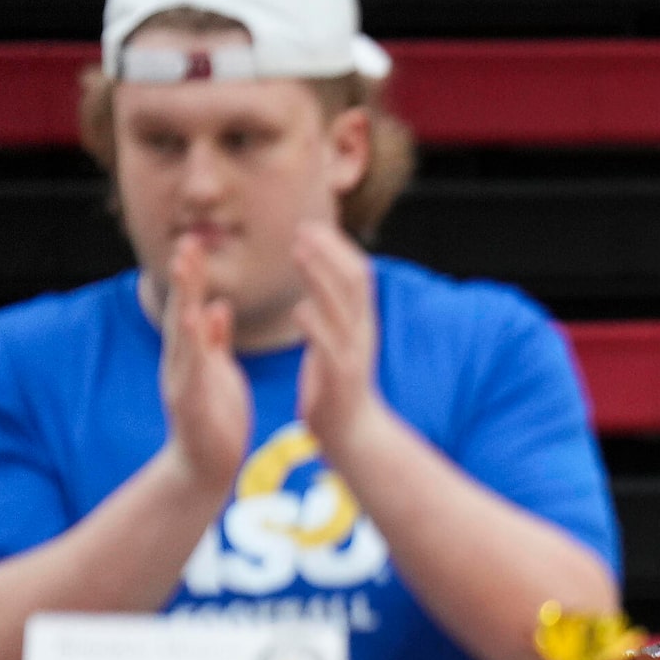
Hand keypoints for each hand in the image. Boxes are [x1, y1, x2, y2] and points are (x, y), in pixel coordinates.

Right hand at [158, 238, 249, 493]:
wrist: (206, 466)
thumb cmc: (216, 419)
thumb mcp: (219, 372)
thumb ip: (215, 341)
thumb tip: (216, 305)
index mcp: (192, 355)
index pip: (191, 307)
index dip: (193, 277)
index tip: (195, 242)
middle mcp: (182, 362)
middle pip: (181, 312)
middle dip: (185, 278)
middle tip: (187, 241)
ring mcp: (183, 381)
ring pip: (182, 334)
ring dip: (184, 300)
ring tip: (187, 269)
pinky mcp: (190, 402)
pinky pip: (192, 367)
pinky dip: (193, 343)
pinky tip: (194, 320)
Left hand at [293, 222, 386, 458]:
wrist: (352, 434)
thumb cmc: (337, 386)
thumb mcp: (339, 341)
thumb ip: (332, 312)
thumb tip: (318, 281)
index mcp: (360, 322)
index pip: (357, 273)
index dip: (336, 247)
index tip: (311, 225)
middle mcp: (362, 332)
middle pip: (354, 280)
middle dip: (329, 251)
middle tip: (304, 227)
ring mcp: (353, 353)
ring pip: (341, 305)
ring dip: (319, 275)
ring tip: (297, 251)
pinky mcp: (341, 376)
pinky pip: (329, 346)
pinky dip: (315, 325)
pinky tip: (298, 311)